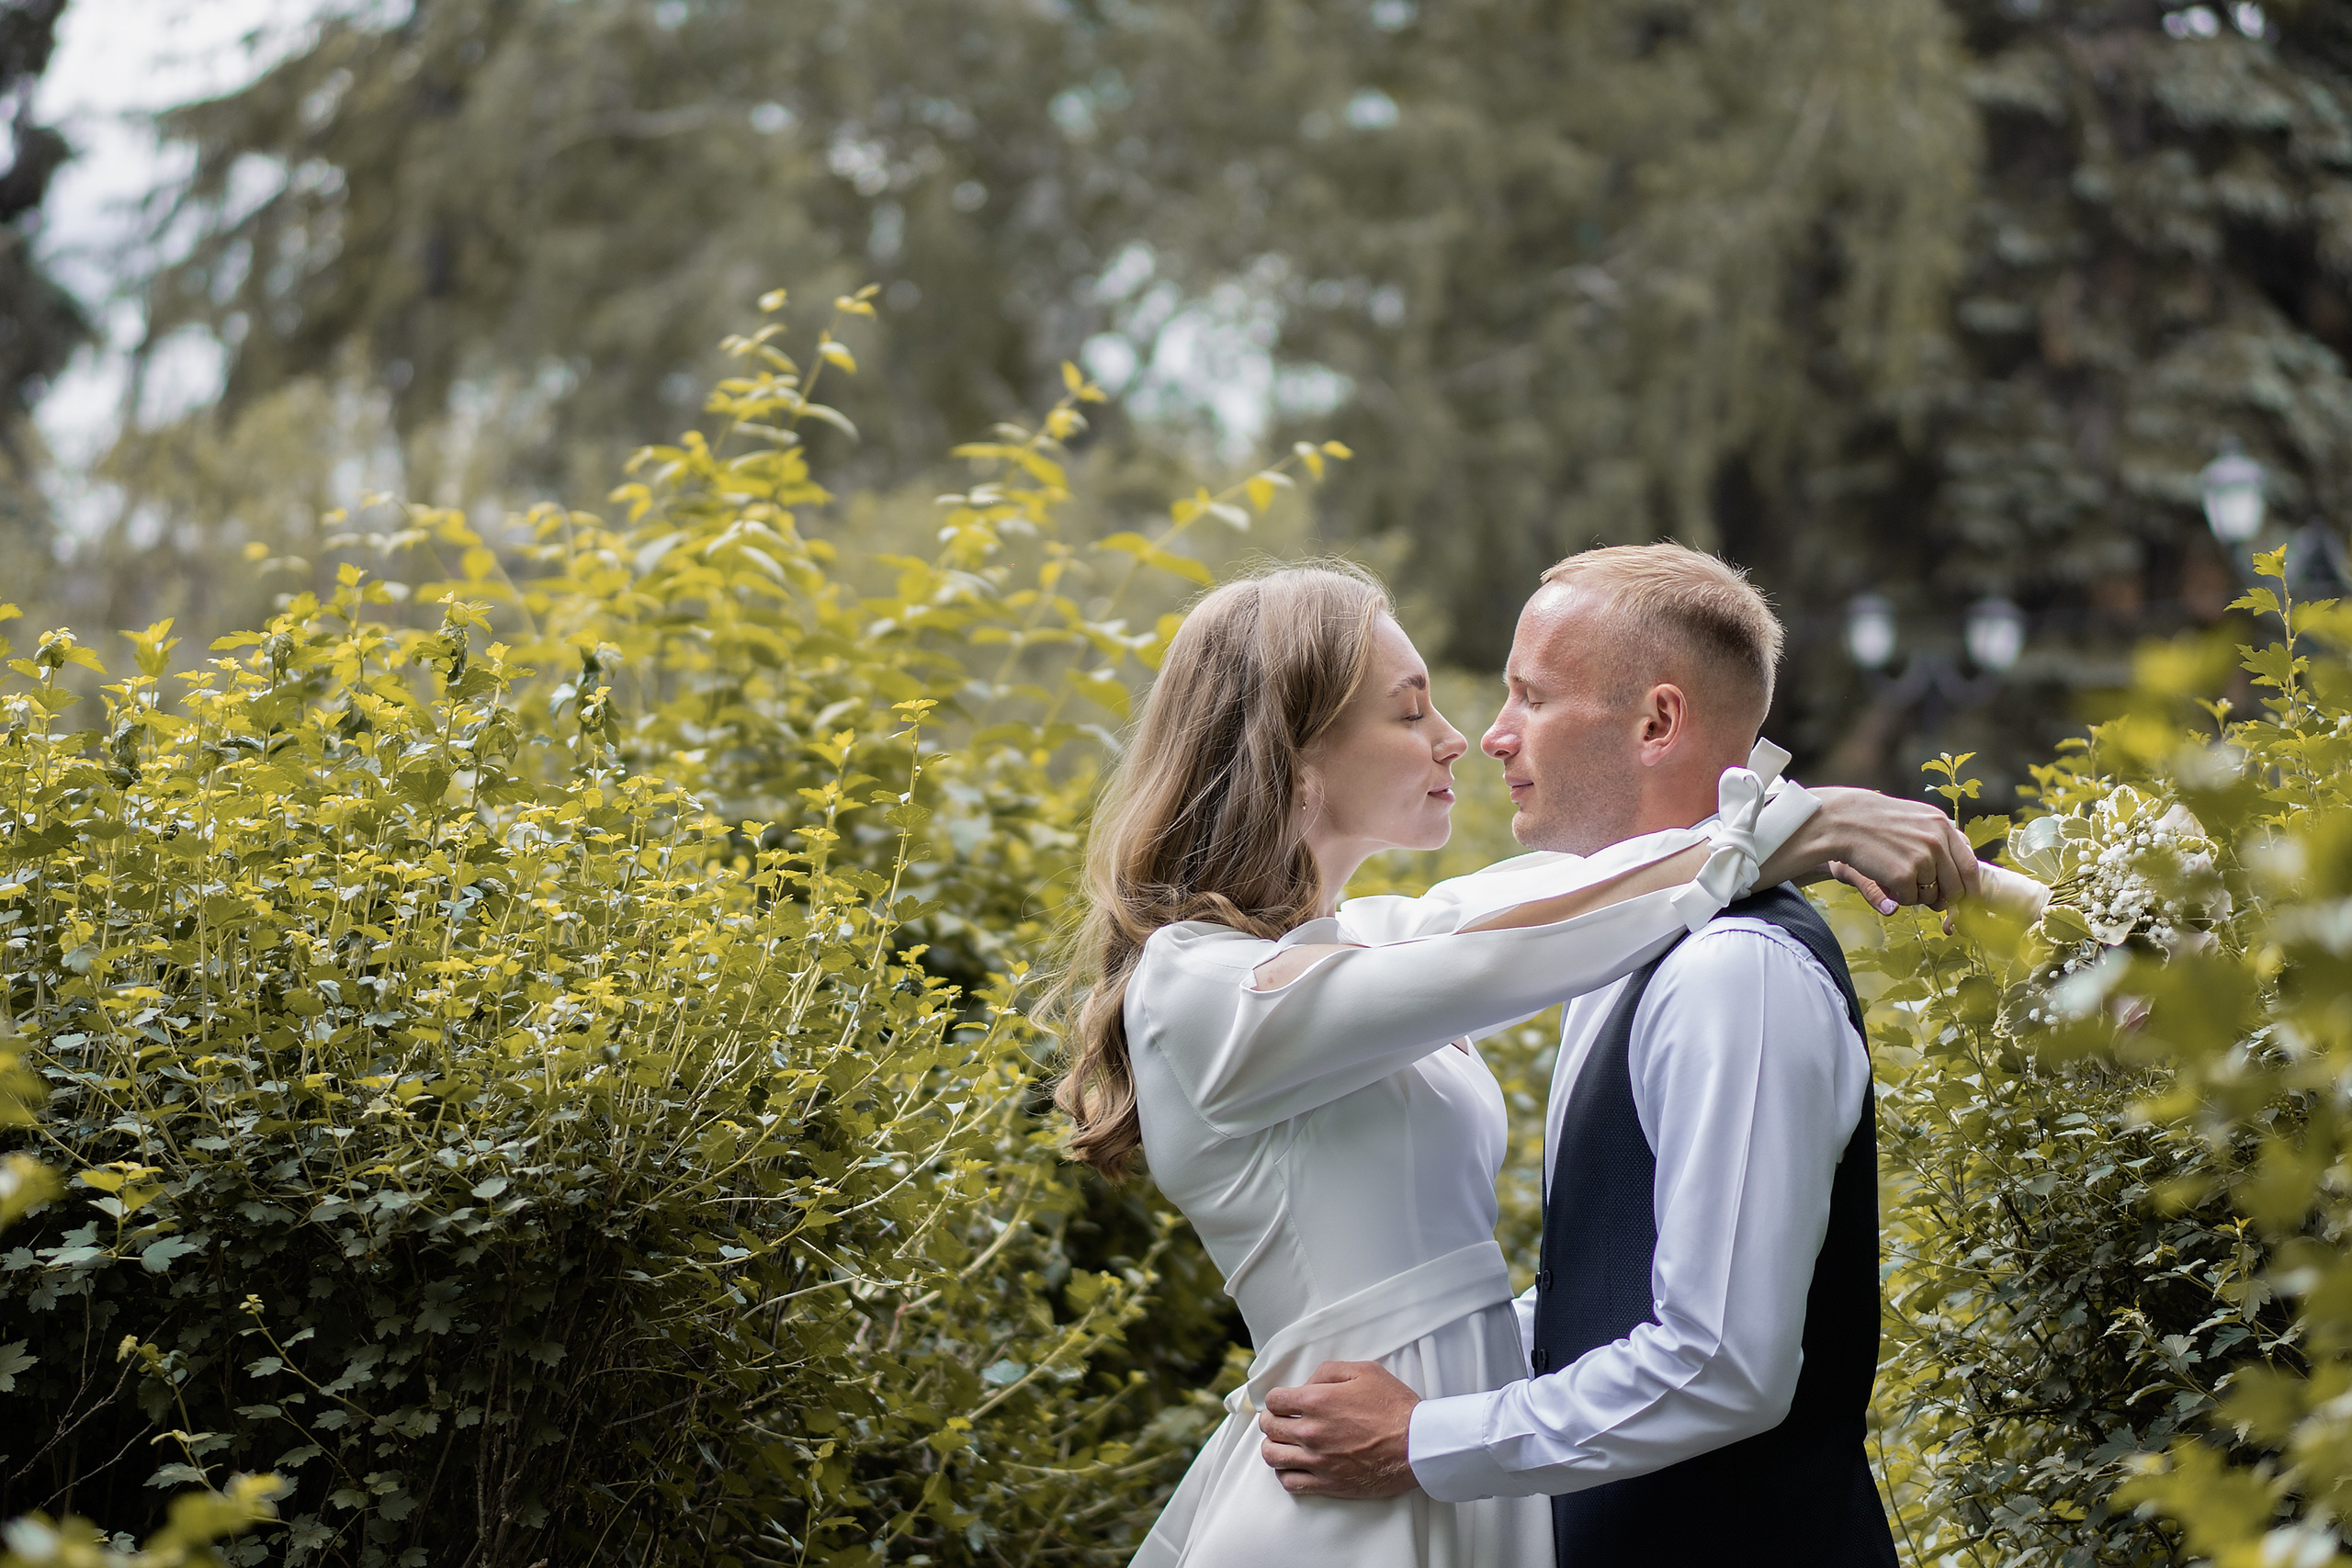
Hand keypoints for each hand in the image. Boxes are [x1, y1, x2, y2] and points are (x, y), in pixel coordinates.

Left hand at [1256, 1361, 1421, 1498]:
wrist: (1418, 1445)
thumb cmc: (1395, 1407)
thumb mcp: (1364, 1371)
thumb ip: (1328, 1371)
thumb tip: (1306, 1384)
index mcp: (1317, 1401)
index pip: (1274, 1400)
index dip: (1277, 1399)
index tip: (1283, 1402)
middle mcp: (1311, 1432)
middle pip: (1269, 1427)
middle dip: (1272, 1420)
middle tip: (1281, 1420)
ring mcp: (1318, 1461)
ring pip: (1273, 1456)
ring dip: (1273, 1446)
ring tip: (1283, 1443)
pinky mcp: (1328, 1483)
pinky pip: (1290, 1482)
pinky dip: (1285, 1473)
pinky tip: (1294, 1465)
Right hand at [1799, 788, 1979, 910]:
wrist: (1841, 821)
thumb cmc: (1875, 823)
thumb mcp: (1915, 821)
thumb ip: (1940, 842)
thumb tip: (1960, 875)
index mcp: (1943, 825)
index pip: (1969, 865)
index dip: (1969, 888)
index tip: (1964, 900)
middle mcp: (1938, 840)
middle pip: (1956, 887)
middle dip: (1943, 900)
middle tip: (1927, 900)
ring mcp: (1923, 857)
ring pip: (1933, 896)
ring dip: (1916, 896)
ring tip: (1895, 877)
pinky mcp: (1904, 873)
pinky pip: (1910, 900)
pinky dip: (1897, 896)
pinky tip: (1883, 878)